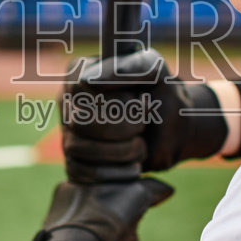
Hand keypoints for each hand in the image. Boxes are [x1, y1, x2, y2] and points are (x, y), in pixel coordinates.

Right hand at [61, 48, 227, 182]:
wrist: (174, 130)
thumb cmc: (161, 94)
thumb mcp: (154, 71)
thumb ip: (128, 68)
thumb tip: (88, 80)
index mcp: (79, 72)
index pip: (82, 88)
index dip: (116, 101)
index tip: (142, 102)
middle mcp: (67, 101)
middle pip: (78, 120)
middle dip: (120, 128)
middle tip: (142, 126)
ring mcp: (67, 131)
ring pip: (75, 147)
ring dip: (119, 151)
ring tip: (141, 147)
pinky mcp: (74, 160)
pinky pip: (77, 171)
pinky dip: (111, 173)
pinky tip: (133, 167)